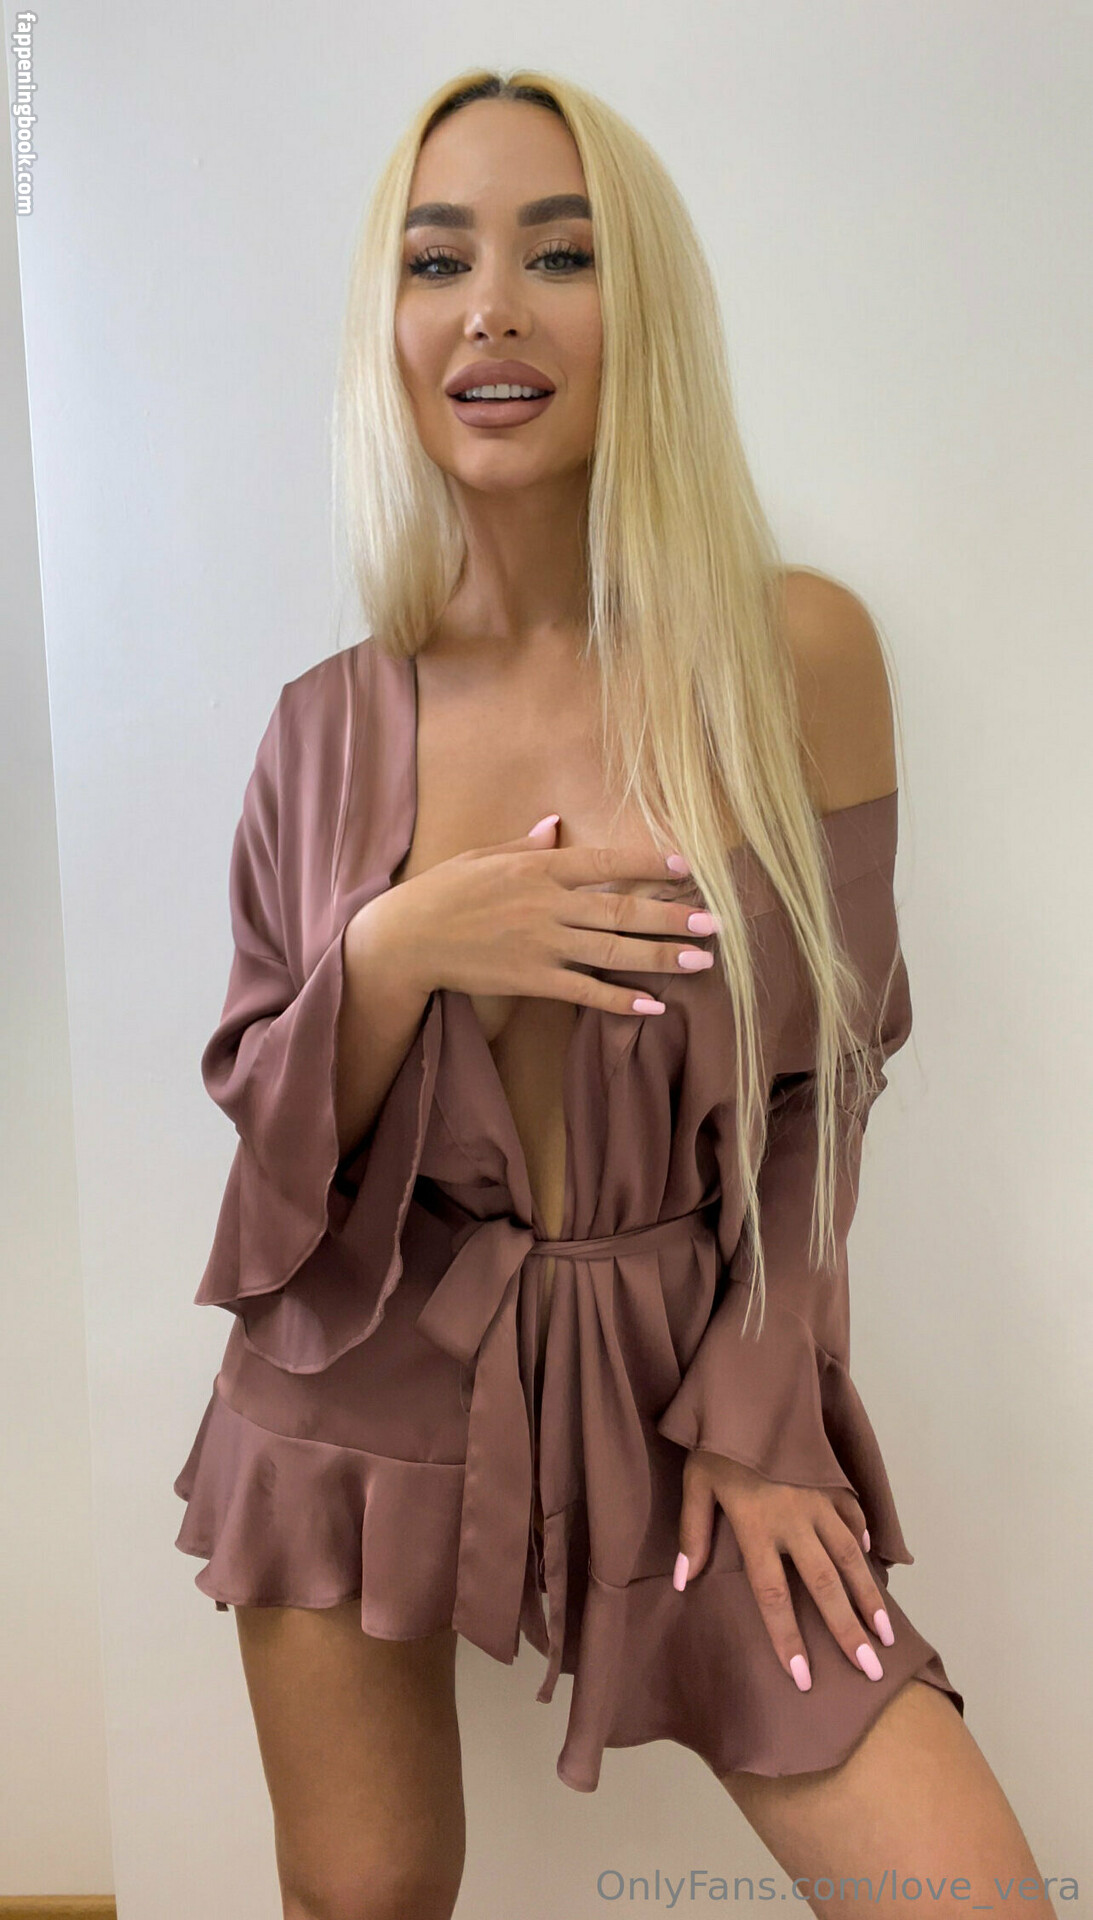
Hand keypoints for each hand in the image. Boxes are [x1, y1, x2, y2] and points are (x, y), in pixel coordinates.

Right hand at [366, 815, 719, 1019]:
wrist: (405, 938)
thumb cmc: (443, 892)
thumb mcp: (484, 855)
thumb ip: (527, 844)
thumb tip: (557, 826)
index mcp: (540, 867)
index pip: (607, 861)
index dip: (650, 864)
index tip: (687, 869)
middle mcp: (548, 904)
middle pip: (622, 909)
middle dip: (672, 916)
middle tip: (714, 922)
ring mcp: (542, 944)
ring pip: (614, 951)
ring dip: (661, 956)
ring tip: (701, 961)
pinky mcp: (532, 980)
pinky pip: (585, 991)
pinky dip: (620, 999)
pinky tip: (652, 1005)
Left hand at [674, 1449, 895, 1690]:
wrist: (752, 1389)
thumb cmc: (717, 1440)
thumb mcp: (695, 1482)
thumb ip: (692, 1533)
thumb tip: (682, 1582)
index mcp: (757, 1526)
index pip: (773, 1594)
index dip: (788, 1638)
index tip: (803, 1678)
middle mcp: (794, 1520)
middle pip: (823, 1585)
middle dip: (847, 1629)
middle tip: (871, 1670)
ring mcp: (819, 1500)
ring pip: (850, 1557)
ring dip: (869, 1596)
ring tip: (887, 1633)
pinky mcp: (832, 1482)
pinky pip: (852, 1517)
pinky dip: (864, 1541)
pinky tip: (875, 1563)